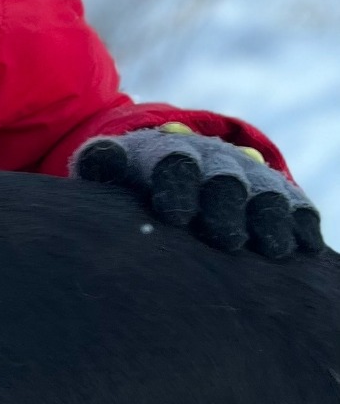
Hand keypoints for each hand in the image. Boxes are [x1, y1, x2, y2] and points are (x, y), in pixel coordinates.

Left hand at [72, 123, 323, 258]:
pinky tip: (303, 248)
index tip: (175, 216)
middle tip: (225, 240)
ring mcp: (250, 178)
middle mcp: (215, 162)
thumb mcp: (112, 168)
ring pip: (266, 194)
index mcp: (170, 154)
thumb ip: (104, 163)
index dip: (177, 186)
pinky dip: (302, 224)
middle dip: (226, 208)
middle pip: (225, 181)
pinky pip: (297, 207)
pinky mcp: (279, 196)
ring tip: (273, 249)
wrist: (178, 162)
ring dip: (270, 220)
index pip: (174, 164)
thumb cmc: (137, 178)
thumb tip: (101, 157)